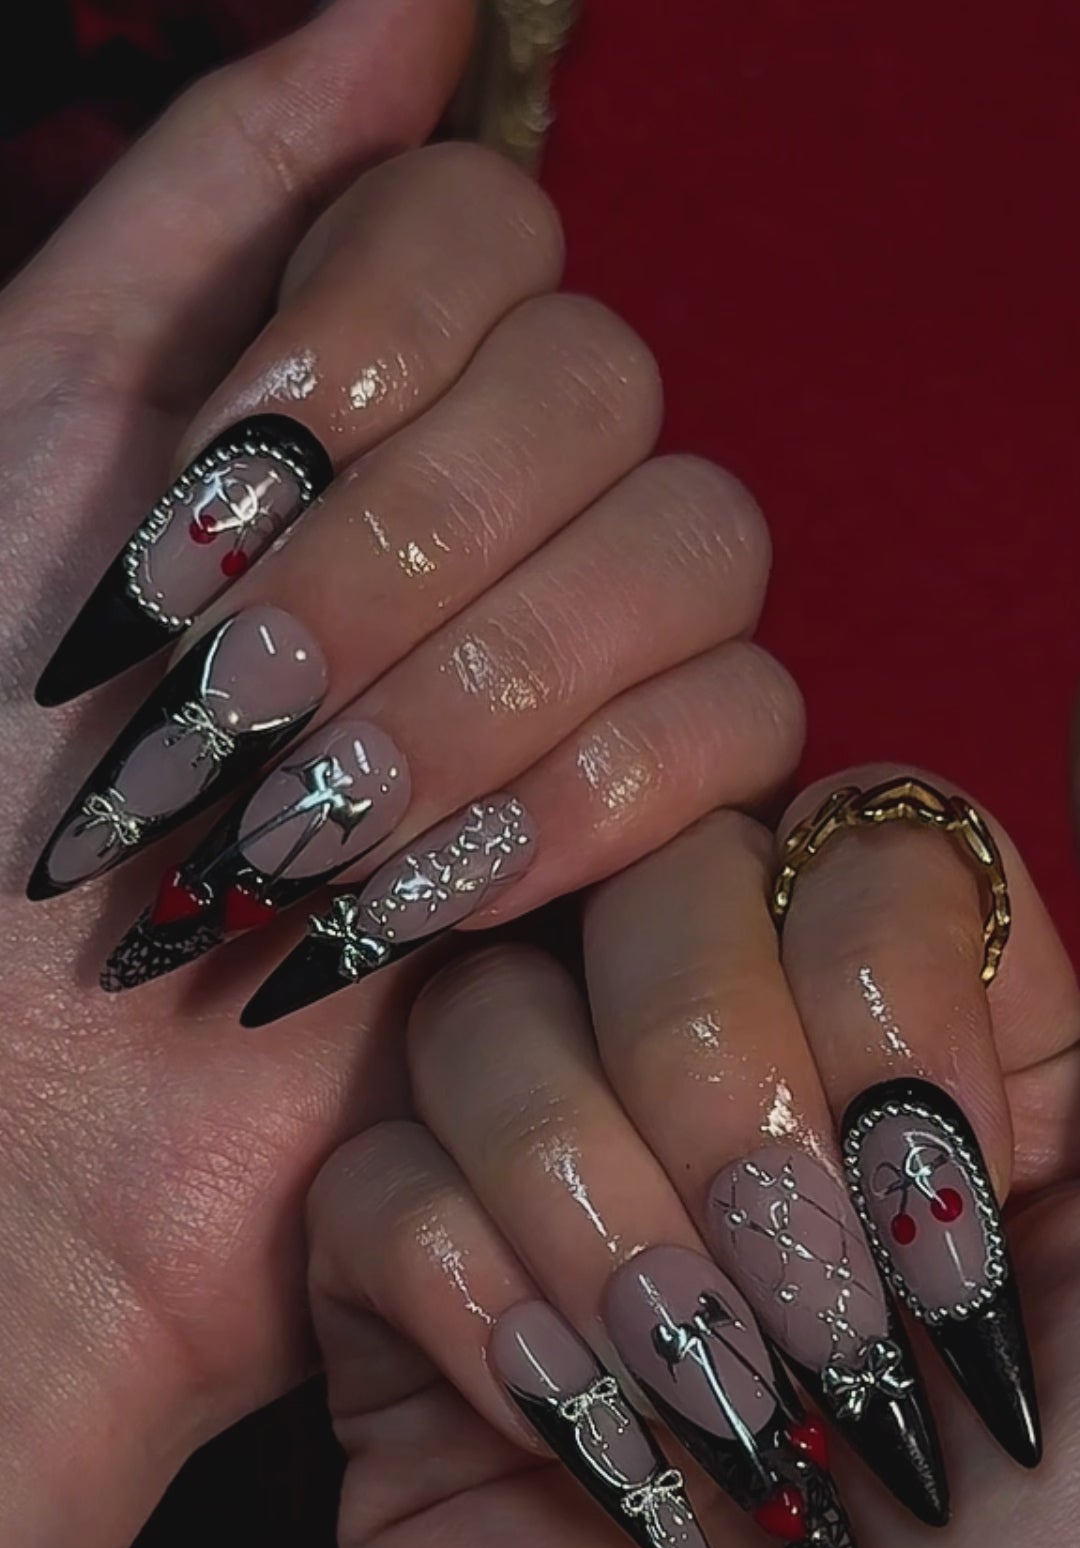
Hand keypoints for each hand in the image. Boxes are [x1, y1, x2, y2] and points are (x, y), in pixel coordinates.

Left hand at [0, 0, 799, 1547]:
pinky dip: (566, 809)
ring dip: (476, 687)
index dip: (376, 333)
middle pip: (609, 389)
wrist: (19, 1115)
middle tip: (233, 697)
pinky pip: (739, 737)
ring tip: (298, 827)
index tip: (221, 477)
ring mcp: (586, 673)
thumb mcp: (36, 426)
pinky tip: (411, 904)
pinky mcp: (654, 839)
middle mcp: (491, 510)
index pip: (493, 226)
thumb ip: (214, 189)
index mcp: (350, 401)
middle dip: (398, 554)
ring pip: (702, 550)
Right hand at [309, 768, 1079, 1547]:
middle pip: (643, 892)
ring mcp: (562, 1211)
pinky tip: (567, 1430)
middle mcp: (729, 1110)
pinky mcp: (419, 1333)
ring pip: (482, 1020)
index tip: (946, 1190)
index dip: (877, 987)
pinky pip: (367, 1190)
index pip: (843, 843)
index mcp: (920, 1075)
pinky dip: (473, 1304)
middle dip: (729, 1099)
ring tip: (704, 1404)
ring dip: (605, 1219)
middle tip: (819, 1322)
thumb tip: (1007, 804)